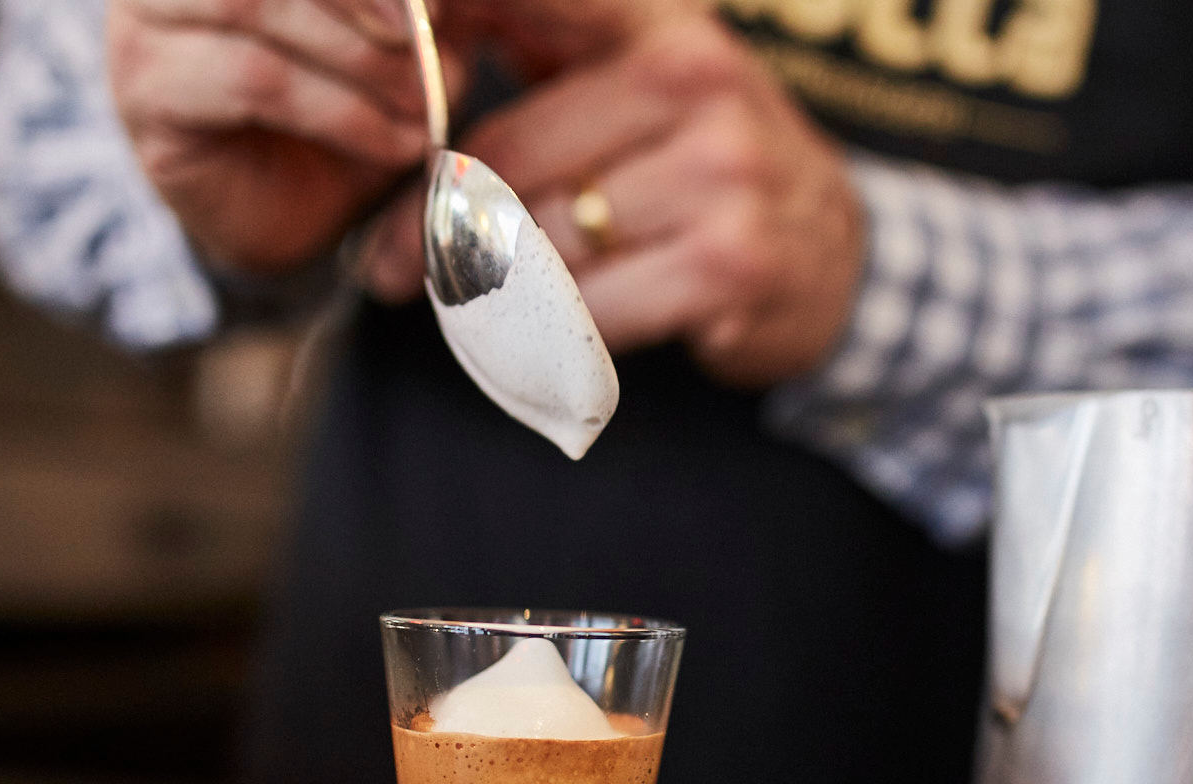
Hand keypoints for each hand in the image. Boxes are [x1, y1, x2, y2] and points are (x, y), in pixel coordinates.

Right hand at [107, 0, 463, 273]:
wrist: (288, 212)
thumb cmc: (339, 109)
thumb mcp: (394, 43)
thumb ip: (410, 9)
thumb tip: (442, 3)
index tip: (433, 4)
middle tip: (430, 49)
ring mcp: (144, 24)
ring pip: (251, 4)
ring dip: (357, 57)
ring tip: (418, 102)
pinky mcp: (148, 93)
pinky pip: (255, 82)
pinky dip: (342, 112)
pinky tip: (392, 143)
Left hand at [356, 15, 863, 387]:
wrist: (839, 260)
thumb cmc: (706, 166)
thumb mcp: (641, 77)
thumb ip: (535, 45)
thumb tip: (398, 36)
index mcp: (658, 20)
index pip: (516, 5)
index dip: (423, 37)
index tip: (353, 77)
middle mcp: (695, 78)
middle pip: (504, 156)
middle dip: (431, 224)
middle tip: (388, 265)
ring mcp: (721, 172)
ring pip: (541, 241)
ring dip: (494, 292)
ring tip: (475, 307)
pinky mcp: (729, 263)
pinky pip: (589, 308)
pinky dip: (549, 337)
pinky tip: (542, 342)